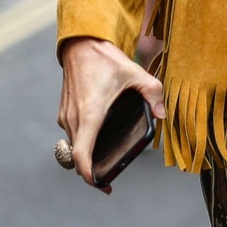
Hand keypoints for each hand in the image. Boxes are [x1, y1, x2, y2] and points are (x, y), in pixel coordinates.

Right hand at [57, 37, 164, 190]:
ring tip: (106, 159)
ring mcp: (65, 116)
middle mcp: (73, 118)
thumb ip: (153, 93)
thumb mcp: (134, 73)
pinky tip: (99, 137)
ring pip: (74, 146)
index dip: (89, 175)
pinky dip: (82, 142)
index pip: (82, 156)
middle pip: (78, 156)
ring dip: (86, 155)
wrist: (81, 44)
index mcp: (90, 114)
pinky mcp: (64, 111)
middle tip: (111, 177)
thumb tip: (162, 114)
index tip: (102, 183)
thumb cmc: (105, 59)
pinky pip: (72, 135)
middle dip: (93, 169)